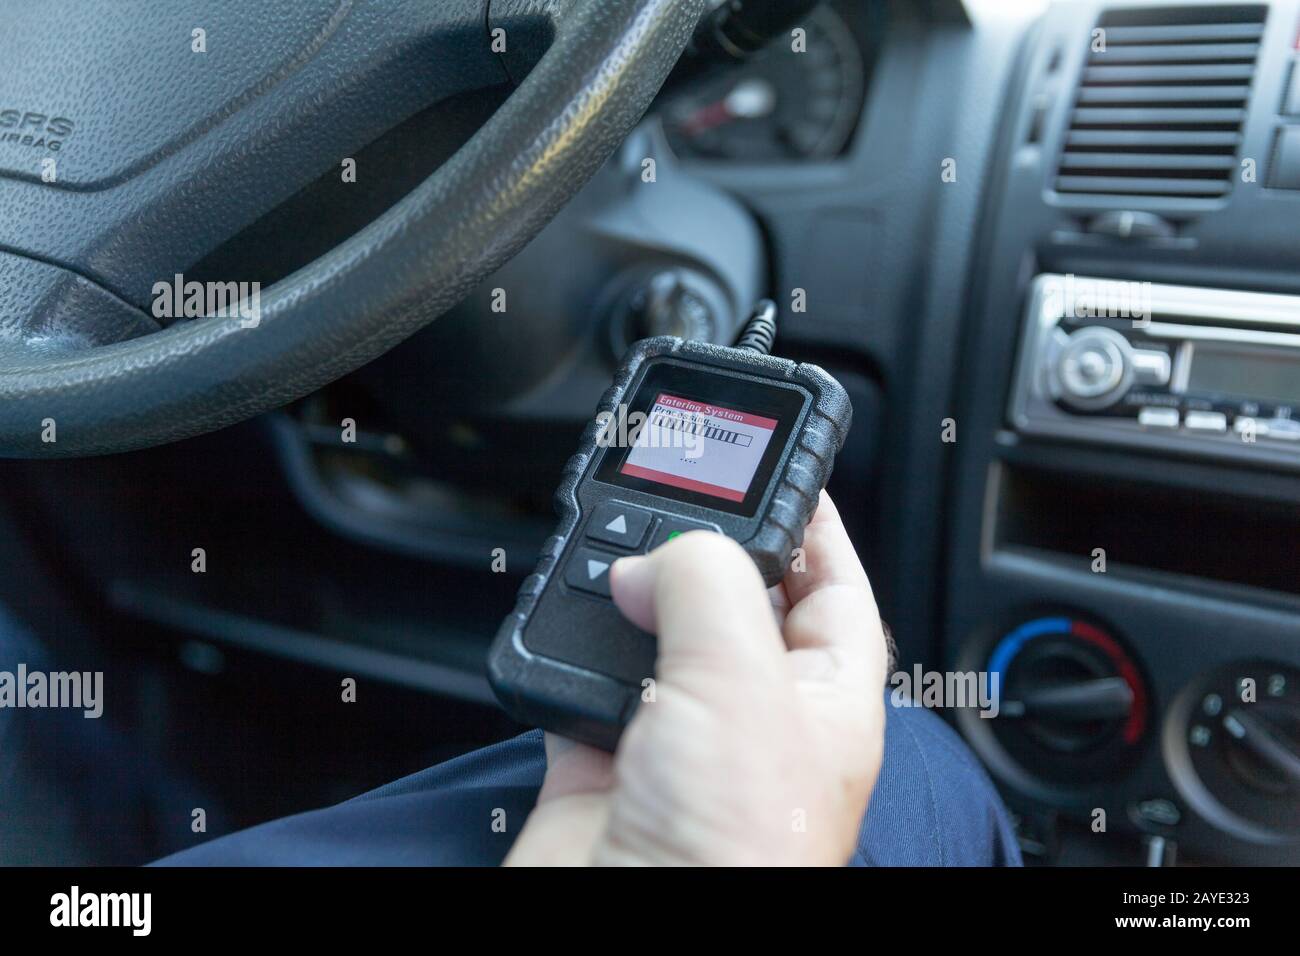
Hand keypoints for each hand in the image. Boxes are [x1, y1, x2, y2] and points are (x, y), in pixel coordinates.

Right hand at [506, 492, 888, 865]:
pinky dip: (565, 649)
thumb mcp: (740, 680)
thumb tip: (655, 556)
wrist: (624, 941)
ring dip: (627, 594)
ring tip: (609, 550)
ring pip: (654, 637)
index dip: (815, 528)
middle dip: (704, 550)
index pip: (836, 591)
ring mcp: (677, 744)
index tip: (783, 470)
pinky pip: (581, 682)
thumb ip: (705, 585)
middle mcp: (754, 721)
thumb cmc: (730, 856)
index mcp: (823, 702)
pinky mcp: (602, 765)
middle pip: (735, 605)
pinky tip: (561, 624)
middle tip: (672, 494)